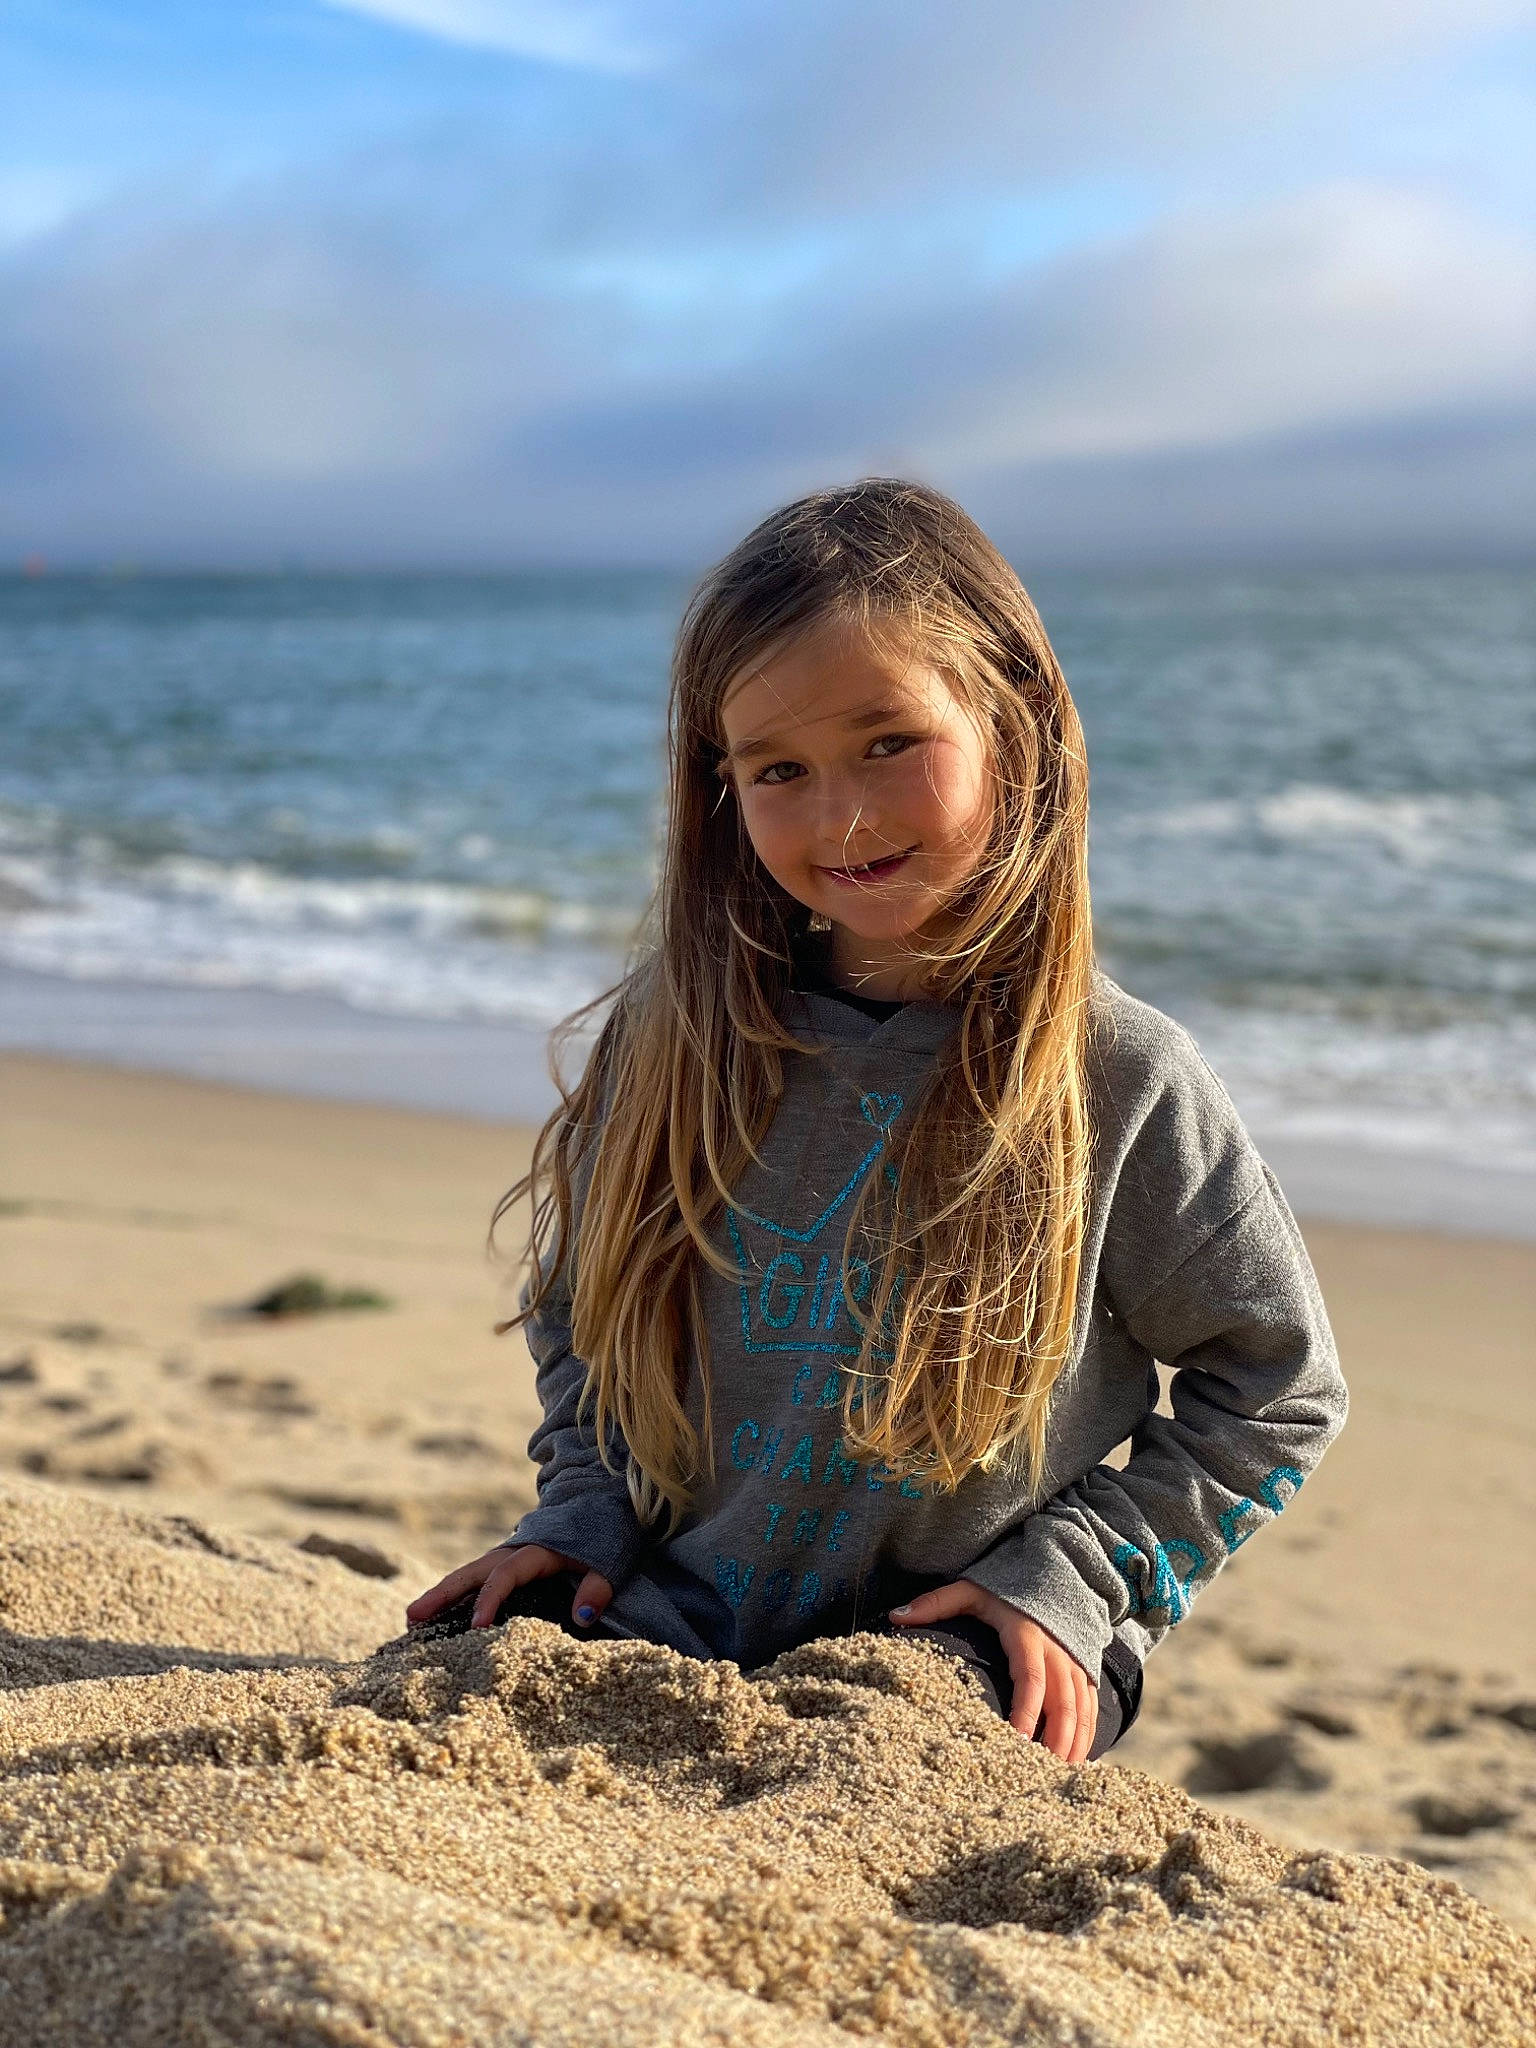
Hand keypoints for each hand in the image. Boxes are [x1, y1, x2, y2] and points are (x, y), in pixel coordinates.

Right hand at [404, 1543, 613, 1632]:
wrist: (600, 1503)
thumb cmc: (604, 1534)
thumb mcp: (609, 1559)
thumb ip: (598, 1586)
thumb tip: (583, 1616)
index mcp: (536, 1550)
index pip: (505, 1577)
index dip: (490, 1600)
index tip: (476, 1627)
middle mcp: (514, 1551)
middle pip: (472, 1573)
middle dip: (442, 1594)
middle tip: (412, 1617)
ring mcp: (508, 1556)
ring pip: (469, 1575)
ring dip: (442, 1594)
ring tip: (412, 1619)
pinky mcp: (509, 1564)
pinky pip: (478, 1579)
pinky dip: (456, 1594)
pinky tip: (439, 1615)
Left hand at [889, 1578, 1098, 1762]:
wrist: (1053, 1575)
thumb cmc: (1004, 1590)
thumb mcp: (970, 1591)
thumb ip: (935, 1603)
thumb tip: (895, 1617)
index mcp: (1028, 1637)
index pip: (1030, 1680)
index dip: (1026, 1712)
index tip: (1016, 1742)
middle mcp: (1058, 1654)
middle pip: (1063, 1704)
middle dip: (1055, 1742)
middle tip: (1039, 1774)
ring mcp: (1077, 1665)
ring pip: (1081, 1712)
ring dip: (1073, 1746)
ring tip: (1057, 1777)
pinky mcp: (1087, 1673)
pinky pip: (1091, 1710)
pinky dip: (1086, 1737)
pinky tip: (1075, 1764)